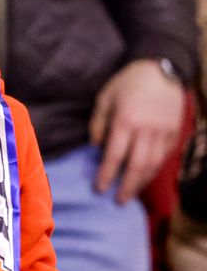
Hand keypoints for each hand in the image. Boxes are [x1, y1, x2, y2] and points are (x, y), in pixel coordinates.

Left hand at [90, 59, 184, 201]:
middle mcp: (146, 130)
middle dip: (127, 186)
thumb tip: (96, 148)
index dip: (107, 175)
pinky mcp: (175, 132)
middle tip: (117, 201)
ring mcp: (164, 132)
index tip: (99, 189)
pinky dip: (155, 170)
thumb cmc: (127, 83)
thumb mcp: (104, 98)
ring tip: (131, 194)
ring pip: (153, 164)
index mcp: (125, 121)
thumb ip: (98, 124)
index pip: (115, 155)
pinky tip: (146, 178)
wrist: (162, 69)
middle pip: (137, 165)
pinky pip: (165, 156)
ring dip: (142, 182)